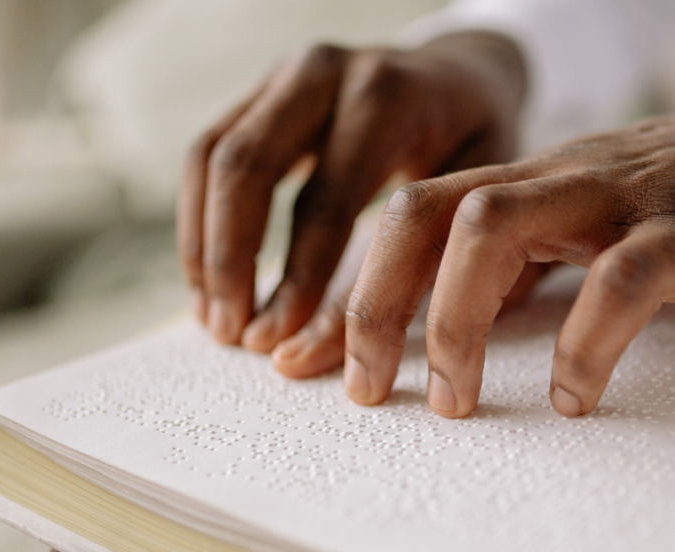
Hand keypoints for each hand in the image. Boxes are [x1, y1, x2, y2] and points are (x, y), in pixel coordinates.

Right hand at [176, 32, 526, 376]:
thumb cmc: (476, 144)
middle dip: (231, 261)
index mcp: (388, 98)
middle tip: (235, 336)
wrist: (462, 74)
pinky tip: (210, 281)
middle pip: (247, 168)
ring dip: (203, 247)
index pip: (326, 199)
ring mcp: (284, 76)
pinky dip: (198, 222)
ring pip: (211, 159)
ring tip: (215, 321)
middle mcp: (326, 73)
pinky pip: (205, 154)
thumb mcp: (476, 194)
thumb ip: (428, 261)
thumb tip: (362, 354)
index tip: (278, 342)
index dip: (297, 278)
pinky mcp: (258, 91)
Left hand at [341, 64, 674, 417]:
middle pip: (421, 213)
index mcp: (534, 181)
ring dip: (454, 321)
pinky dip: (588, 344)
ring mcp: (623, 196)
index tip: (311, 364)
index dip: (349, 292)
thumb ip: (538, 262)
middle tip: (362, 391)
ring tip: (455, 401)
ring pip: (493, 229)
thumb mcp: (604, 225)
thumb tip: (468, 321)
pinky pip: (621, 280)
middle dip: (372, 305)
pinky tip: (580, 400)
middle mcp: (560, 179)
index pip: (408, 217)